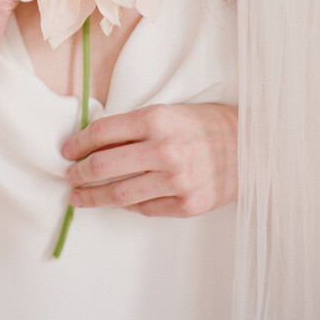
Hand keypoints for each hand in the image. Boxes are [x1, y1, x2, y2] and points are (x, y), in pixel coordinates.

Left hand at [61, 103, 237, 216]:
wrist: (252, 146)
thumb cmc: (206, 124)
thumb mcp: (168, 111)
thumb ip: (134, 126)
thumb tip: (94, 142)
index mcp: (157, 119)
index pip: (102, 133)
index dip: (78, 143)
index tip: (66, 150)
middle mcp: (164, 149)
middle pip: (103, 166)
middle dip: (77, 173)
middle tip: (67, 176)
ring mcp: (177, 180)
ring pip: (118, 193)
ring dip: (91, 196)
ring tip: (78, 196)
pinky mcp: (187, 204)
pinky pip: (144, 208)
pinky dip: (127, 205)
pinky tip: (116, 201)